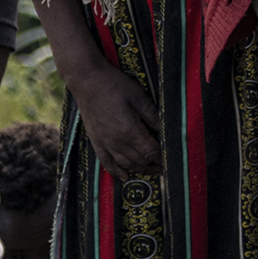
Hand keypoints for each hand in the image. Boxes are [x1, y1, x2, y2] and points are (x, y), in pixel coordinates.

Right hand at [62, 59, 160, 175]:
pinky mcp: (96, 141)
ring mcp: (105, 143)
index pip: (150, 151)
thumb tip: (165, 129)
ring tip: (152, 170)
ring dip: (140, 169)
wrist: (86, 82)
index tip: (171, 159)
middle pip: (139, 160)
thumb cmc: (114, 85)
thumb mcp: (138, 96)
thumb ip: (152, 115)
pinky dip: (116, 172)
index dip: (162, 157)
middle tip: (165, 165)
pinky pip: (106, 163)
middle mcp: (116, 141)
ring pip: (125, 164)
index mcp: (129, 130)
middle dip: (154, 164)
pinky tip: (124, 177)